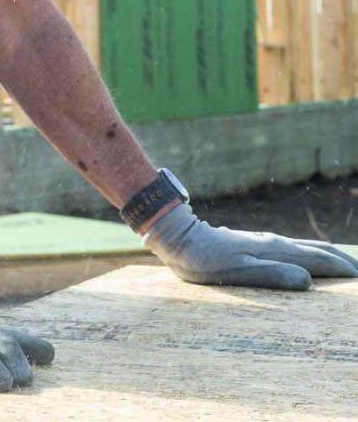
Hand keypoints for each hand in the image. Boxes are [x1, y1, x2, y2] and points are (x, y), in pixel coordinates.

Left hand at [143, 203, 357, 289]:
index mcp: (277, 250)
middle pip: (320, 249)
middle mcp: (276, 243)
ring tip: (346, 268)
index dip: (345, 271)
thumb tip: (309, 282)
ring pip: (307, 247)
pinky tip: (307, 262)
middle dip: (345, 261)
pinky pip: (293, 249)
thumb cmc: (205, 261)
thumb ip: (273, 275)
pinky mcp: (255, 244)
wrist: (178, 238)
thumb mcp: (237, 272)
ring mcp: (265, 242)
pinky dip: (312, 255)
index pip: (321, 260)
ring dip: (330, 257)